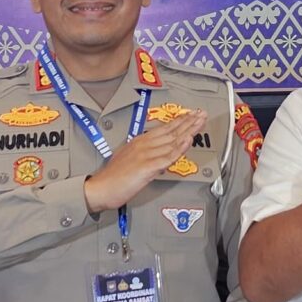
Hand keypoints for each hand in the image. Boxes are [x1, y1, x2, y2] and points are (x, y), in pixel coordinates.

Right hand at [85, 111, 206, 211]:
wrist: (100, 188)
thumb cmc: (112, 178)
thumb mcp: (128, 159)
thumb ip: (143, 154)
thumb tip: (155, 155)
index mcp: (139, 142)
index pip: (163, 129)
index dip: (179, 121)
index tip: (190, 115)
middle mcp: (144, 145)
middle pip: (171, 131)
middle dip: (188, 121)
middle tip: (201, 113)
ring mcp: (146, 155)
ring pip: (172, 140)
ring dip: (188, 130)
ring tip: (200, 121)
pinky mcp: (148, 167)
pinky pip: (168, 157)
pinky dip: (180, 148)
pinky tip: (189, 141)